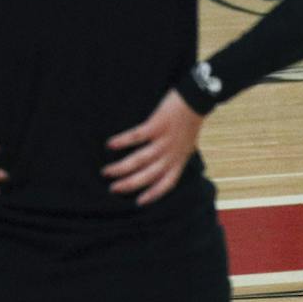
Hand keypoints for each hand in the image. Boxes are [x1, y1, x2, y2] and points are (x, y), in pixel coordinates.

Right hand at [103, 90, 204, 205]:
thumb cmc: (190, 121)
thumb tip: (160, 165)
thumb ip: (174, 156)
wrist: (196, 99)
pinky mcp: (157, 125)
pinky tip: (110, 144)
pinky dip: (122, 141)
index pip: (166, 184)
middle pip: (148, 176)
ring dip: (121, 168)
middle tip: (113, 189)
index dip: (153, 195)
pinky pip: (136, 137)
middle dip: (128, 184)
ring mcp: (164, 141)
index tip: (138, 202)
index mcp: (179, 160)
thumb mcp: (187, 144)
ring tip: (106, 171)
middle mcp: (171, 154)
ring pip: (139, 160)